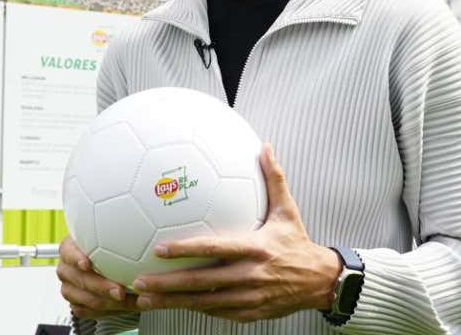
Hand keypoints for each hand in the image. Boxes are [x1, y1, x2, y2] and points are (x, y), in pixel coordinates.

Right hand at [56, 235, 142, 320]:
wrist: (106, 266)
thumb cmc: (108, 249)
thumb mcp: (110, 237)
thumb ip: (118, 237)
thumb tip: (140, 233)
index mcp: (69, 249)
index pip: (68, 252)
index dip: (76, 258)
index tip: (87, 263)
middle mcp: (67, 269)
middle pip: (81, 280)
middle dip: (102, 287)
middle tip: (120, 290)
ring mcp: (69, 289)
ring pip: (86, 299)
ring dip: (109, 302)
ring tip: (129, 301)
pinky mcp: (76, 305)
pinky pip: (90, 312)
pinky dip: (109, 311)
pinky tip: (125, 307)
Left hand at [130, 143, 341, 322]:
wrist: (320, 282)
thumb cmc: (298, 243)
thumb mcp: (287, 210)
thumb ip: (274, 179)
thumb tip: (264, 147)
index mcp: (256, 248)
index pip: (215, 249)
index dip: (186, 250)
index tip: (159, 249)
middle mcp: (250, 276)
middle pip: (202, 282)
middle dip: (168, 284)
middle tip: (140, 281)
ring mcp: (248, 298)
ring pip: (204, 302)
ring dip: (172, 301)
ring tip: (144, 299)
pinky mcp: (248, 314)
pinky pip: (216, 312)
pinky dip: (194, 308)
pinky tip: (171, 305)